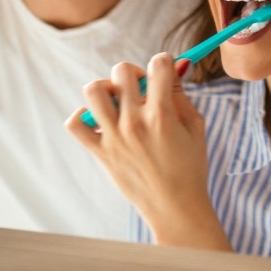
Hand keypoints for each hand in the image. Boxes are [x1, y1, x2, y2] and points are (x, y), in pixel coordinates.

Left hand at [66, 53, 231, 249]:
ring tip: (118, 101)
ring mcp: (114, 137)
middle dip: (134, 72)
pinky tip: (100, 119)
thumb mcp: (195, 126)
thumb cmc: (190, 167)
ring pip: (94, 90)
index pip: (158, 65)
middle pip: (122, 71)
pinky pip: (76, 124)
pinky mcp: (100, 152)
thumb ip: (181, 93)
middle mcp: (134, 123)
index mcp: (162, 115)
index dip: (164, 61)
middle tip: (141, 88)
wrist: (176, 209)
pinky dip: (83, 116)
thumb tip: (175, 64)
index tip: (164, 69)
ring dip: (106, 88)